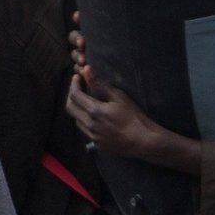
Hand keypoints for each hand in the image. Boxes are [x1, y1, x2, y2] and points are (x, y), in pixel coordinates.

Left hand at [66, 72, 190, 170]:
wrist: (144, 141)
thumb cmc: (134, 117)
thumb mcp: (119, 97)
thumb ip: (100, 84)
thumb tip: (86, 69)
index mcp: (94, 111)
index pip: (75, 95)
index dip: (73, 84)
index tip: (77, 77)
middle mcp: (89, 124)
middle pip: (70, 108)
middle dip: (71, 96)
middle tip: (77, 88)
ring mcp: (92, 136)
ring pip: (76, 120)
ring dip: (77, 109)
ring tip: (85, 102)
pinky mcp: (97, 144)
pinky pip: (85, 131)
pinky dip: (85, 121)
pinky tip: (95, 118)